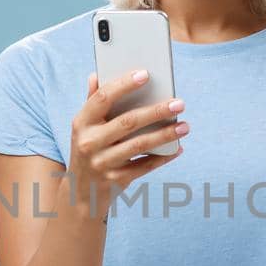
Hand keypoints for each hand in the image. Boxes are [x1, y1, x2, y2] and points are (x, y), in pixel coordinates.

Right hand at [66, 69, 187, 214]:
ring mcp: (102, 163)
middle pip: (128, 122)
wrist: (81, 192)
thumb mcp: (83, 128)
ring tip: (185, 126)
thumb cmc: (88, 149)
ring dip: (165, 134)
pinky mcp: (116, 180)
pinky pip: (145, 166)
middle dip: (156, 111)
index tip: (146, 74)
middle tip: (179, 103)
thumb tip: (96, 75)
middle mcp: (89, 142)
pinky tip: (177, 149)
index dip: (123, 85)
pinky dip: (163, 157)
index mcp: (81, 122)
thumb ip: (92, 102)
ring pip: (139, 145)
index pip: (103, 98)